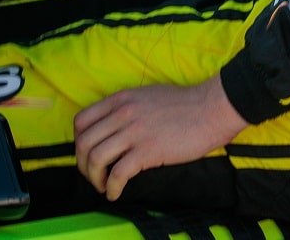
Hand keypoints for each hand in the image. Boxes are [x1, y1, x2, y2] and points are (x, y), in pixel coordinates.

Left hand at [74, 76, 246, 200]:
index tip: (87, 154)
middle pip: (84, 143)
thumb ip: (127, 108)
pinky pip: (117, 174)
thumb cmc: (185, 104)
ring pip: (95, 158)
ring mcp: (134, 132)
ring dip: (94, 178)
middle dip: (82, 164)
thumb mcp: (148, 96)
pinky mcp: (148, 150)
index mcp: (121, 99)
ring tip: (104, 186)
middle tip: (94, 175)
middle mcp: (123, 113)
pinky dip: (111, 188)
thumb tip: (114, 128)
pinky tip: (116, 193)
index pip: (81, 121)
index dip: (78, 142)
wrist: (211, 109)